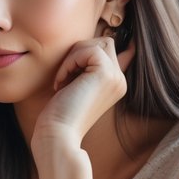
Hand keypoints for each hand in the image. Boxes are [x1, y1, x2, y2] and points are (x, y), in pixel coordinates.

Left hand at [32, 36, 134, 150]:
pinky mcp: (106, 74)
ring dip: (73, 57)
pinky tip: (62, 82)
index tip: (87, 56)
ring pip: (97, 43)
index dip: (98, 49)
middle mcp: (120, 81)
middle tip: (64, 75)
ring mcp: (116, 78)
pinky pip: (88, 50)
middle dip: (79, 52)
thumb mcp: (75, 86)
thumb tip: (84, 45)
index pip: (115, 52)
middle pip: (103, 43)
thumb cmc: (60, 114)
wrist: (58, 135)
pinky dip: (69, 62)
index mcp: (115, 84)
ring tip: (62, 80)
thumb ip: (84, 68)